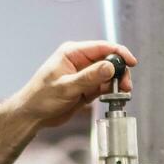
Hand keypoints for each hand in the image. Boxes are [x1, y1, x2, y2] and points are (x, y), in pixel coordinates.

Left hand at [11, 41, 137, 129]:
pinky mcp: (85, 88)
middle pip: (108, 60)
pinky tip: (113, 97)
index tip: (131, 62)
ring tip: (121, 93)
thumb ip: (89, 77)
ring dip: (116, 82)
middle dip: (119, 71)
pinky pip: (103, 86)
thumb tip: (110, 67)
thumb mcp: (66, 87)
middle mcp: (80, 61)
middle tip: (125, 85)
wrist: (32, 115)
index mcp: (72, 53)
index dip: (119, 53)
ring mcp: (84, 75)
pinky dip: (110, 91)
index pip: (102, 47)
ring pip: (108, 74)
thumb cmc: (41, 98)